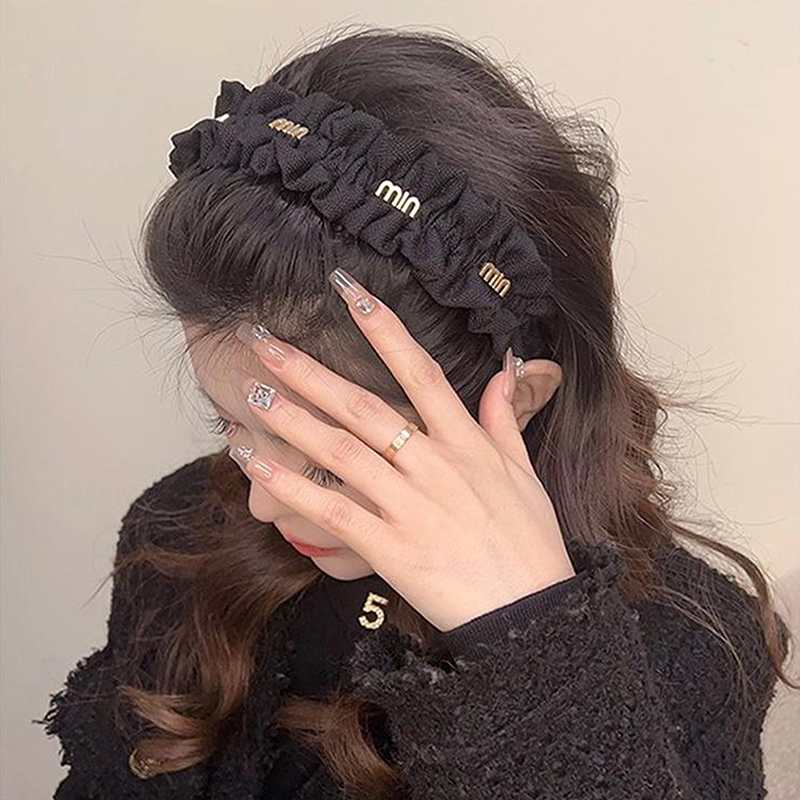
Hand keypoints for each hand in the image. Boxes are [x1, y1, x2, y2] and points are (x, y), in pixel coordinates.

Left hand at [234, 267, 574, 632]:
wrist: (528, 613)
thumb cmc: (529, 541)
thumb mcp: (524, 472)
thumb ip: (506, 418)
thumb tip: (505, 370)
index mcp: (465, 443)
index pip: (419, 371)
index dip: (382, 328)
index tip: (348, 291)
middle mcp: (431, 465)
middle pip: (363, 406)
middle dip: (310, 369)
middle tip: (263, 340)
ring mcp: (407, 505)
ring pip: (338, 451)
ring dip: (291, 419)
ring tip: (251, 392)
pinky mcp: (388, 547)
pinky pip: (329, 510)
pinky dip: (288, 485)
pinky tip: (253, 463)